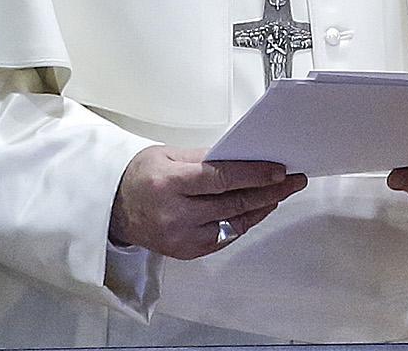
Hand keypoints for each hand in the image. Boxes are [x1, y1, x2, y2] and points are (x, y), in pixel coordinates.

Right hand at [109, 145, 305, 259]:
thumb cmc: (139, 177)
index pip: (220, 179)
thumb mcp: (167, 155)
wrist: (114, 210)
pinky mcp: (188, 252)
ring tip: (281, 192)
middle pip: (233, 203)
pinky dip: (244, 221)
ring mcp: (182, 238)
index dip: (253, 175)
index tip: (278, 170)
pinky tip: (258, 208)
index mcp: (168, 184)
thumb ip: (204, 157)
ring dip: (261, 207)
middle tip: (292, 180)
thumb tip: (241, 157)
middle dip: (268, 191)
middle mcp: (175, 215)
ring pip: (234, 222)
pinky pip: (225, 236)